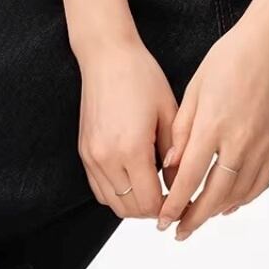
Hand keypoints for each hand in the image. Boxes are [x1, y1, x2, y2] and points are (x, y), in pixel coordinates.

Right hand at [76, 37, 177, 219]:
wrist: (107, 57)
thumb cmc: (142, 78)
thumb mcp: (170, 113)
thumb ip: (177, 155)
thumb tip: (181, 187)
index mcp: (132, 149)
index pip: (150, 201)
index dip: (170, 209)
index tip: (184, 205)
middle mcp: (107, 158)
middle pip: (131, 209)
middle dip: (154, 210)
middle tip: (173, 201)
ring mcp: (91, 156)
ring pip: (112, 203)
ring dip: (134, 204)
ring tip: (155, 192)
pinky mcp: (84, 152)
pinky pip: (99, 189)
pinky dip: (117, 194)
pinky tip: (135, 181)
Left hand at [157, 8, 268, 239]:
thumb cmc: (230, 58)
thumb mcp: (194, 89)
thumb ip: (182, 130)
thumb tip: (171, 165)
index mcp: (214, 125)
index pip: (190, 178)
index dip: (174, 204)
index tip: (162, 220)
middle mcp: (240, 140)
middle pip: (215, 194)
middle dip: (194, 218)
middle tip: (178, 231)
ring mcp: (263, 144)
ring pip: (240, 193)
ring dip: (217, 212)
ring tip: (199, 219)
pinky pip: (261, 182)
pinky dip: (244, 198)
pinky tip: (229, 203)